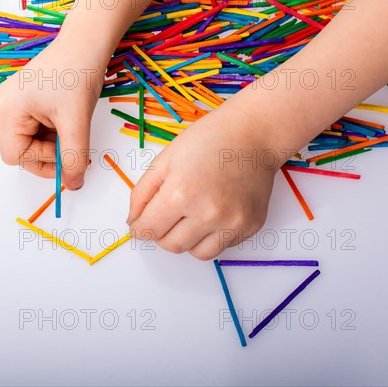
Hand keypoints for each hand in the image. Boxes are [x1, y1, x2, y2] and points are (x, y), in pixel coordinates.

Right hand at [0, 38, 106, 189]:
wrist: (87, 42)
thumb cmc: (78, 74)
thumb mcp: (76, 122)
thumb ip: (73, 157)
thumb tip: (73, 184)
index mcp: (9, 109)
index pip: (15, 155)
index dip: (42, 163)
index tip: (68, 158)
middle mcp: (6, 105)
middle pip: (21, 149)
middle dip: (48, 153)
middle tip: (73, 146)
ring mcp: (16, 102)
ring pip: (31, 140)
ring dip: (53, 143)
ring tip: (73, 127)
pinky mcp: (28, 100)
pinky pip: (37, 127)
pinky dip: (54, 132)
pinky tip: (68, 120)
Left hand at [127, 115, 277, 259]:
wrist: (253, 134)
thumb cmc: (207, 141)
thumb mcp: (163, 161)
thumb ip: (141, 194)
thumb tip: (134, 222)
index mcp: (180, 194)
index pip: (149, 230)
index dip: (139, 228)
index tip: (140, 224)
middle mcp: (207, 214)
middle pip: (171, 245)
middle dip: (161, 234)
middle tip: (166, 215)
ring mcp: (232, 223)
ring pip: (197, 253)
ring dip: (187, 239)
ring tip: (191, 215)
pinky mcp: (250, 227)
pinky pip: (222, 245)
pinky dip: (212, 235)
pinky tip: (214, 211)